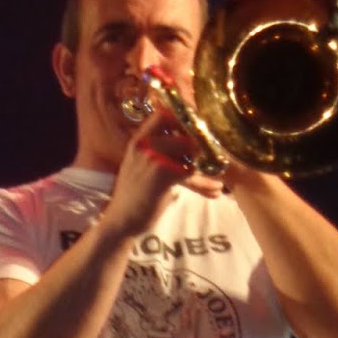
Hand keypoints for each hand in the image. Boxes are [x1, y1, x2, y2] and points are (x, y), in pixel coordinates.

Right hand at [105, 114, 222, 238]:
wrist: (120, 222)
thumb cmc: (133, 198)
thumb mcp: (139, 168)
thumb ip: (157, 154)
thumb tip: (186, 147)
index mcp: (138, 141)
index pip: (163, 115)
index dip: (183, 122)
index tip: (195, 136)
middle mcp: (143, 145)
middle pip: (182, 133)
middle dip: (201, 147)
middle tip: (214, 159)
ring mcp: (151, 157)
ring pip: (189, 151)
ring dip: (205, 168)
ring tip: (217, 184)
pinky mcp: (161, 174)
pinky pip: (190, 170)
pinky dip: (203, 183)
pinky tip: (213, 191)